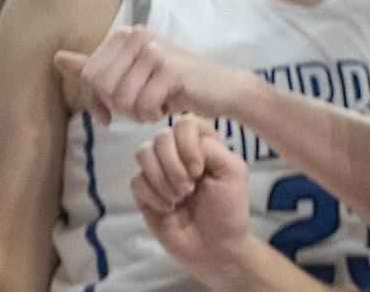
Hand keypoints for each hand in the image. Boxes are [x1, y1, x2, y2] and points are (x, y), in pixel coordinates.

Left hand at [56, 25, 243, 125]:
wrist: (220, 88)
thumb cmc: (172, 84)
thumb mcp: (130, 74)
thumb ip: (94, 68)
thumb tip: (56, 58)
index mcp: (125, 34)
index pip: (88, 75)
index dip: (95, 102)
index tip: (110, 114)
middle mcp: (138, 35)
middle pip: (101, 86)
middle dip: (116, 107)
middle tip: (138, 110)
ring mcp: (155, 50)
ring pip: (120, 98)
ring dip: (134, 114)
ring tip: (152, 108)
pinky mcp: (171, 69)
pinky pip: (142, 105)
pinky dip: (151, 117)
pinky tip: (165, 110)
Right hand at [131, 116, 252, 282]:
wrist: (215, 247)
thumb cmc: (228, 209)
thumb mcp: (233, 172)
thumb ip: (211, 148)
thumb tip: (183, 142)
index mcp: (203, 144)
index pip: (186, 122)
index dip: (187, 143)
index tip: (199, 170)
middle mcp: (180, 154)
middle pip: (161, 136)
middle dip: (173, 164)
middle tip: (189, 188)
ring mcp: (161, 172)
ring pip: (143, 153)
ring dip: (161, 178)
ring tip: (179, 197)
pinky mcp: (146, 193)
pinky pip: (136, 181)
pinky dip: (153, 195)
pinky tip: (169, 209)